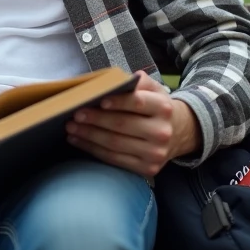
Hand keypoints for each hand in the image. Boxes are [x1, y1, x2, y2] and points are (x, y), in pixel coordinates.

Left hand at [65, 71, 200, 177]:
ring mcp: (155, 153)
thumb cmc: (156, 107)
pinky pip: (114, 159)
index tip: (98, 100)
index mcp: (163, 108)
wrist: (178, 133)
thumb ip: (137, 81)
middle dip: (95, 119)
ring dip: (89, 136)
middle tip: (75, 114)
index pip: (137, 102)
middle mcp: (161, 132)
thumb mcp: (153, 89)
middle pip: (122, 125)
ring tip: (71, 128)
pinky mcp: (147, 168)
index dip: (117, 101)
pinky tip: (79, 141)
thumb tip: (113, 81)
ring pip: (115, 144)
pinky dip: (93, 150)